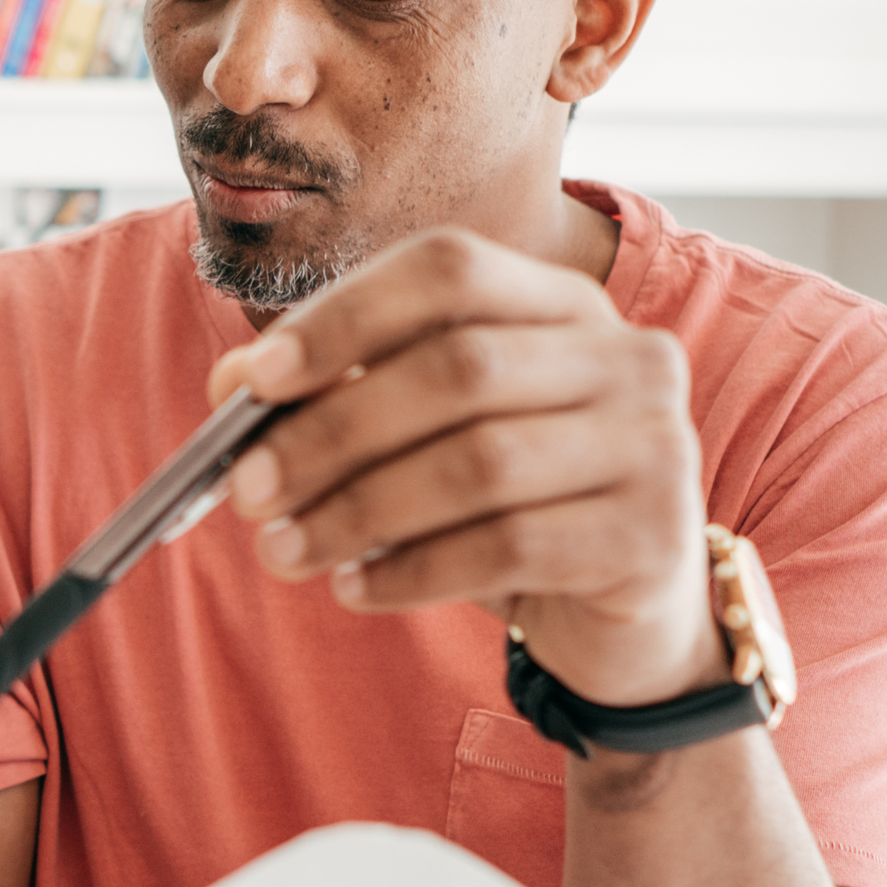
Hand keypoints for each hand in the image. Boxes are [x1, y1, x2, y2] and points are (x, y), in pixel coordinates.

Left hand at [215, 228, 722, 709]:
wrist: (624, 616)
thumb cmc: (505, 508)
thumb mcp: (418, 442)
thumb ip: (333, 397)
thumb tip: (232, 384)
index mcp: (561, 303)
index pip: (448, 270)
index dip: (344, 317)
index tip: (254, 380)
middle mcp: (625, 355)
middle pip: (458, 369)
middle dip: (332, 432)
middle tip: (247, 491)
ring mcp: (654, 443)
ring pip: (480, 463)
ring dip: (357, 512)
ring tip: (281, 551)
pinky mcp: (653, 535)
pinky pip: (510, 546)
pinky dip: (412, 571)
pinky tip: (353, 589)